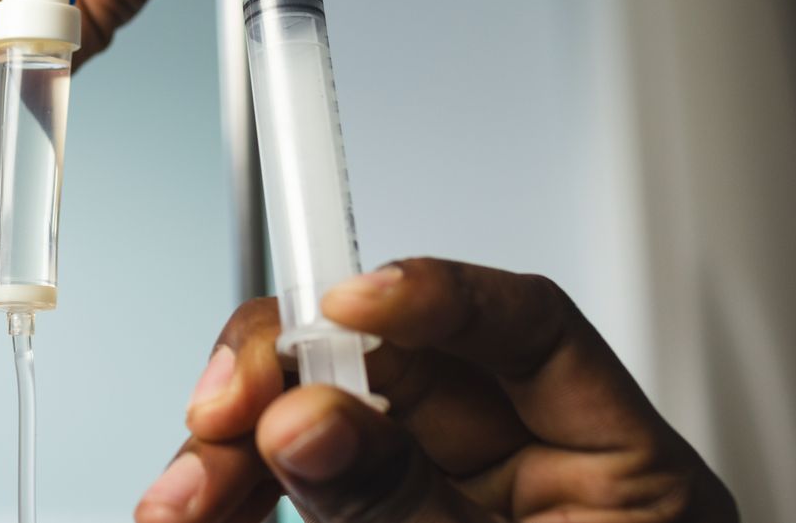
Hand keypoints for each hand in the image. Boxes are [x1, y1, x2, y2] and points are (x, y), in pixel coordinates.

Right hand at [140, 259, 737, 521]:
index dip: (432, 295)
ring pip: (313, 440)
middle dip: (286, 379)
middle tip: (224, 414)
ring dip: (229, 456)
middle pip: (388, 373)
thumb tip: (309, 420)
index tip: (343, 306)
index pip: (527, 332)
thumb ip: (410, 512)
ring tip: (182, 500)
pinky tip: (182, 512)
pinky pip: (286, 513)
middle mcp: (517, 488)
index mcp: (613, 483)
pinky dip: (226, 509)